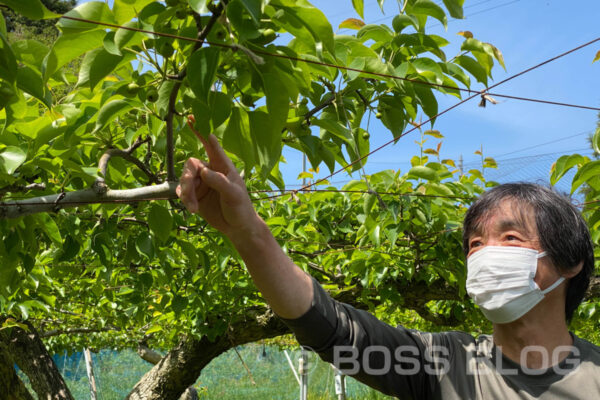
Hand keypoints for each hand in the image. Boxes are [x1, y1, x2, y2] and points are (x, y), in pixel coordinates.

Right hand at [176, 119, 258, 237]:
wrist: (237, 227)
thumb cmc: (241, 207)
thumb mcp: (234, 195)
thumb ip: (220, 181)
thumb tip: (203, 171)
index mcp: (223, 166)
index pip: (211, 145)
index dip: (201, 131)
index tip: (192, 117)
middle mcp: (211, 171)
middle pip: (191, 165)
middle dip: (188, 180)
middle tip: (188, 195)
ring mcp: (202, 182)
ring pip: (184, 179)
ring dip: (186, 193)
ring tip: (193, 208)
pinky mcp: (194, 194)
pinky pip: (182, 191)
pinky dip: (184, 200)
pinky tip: (193, 210)